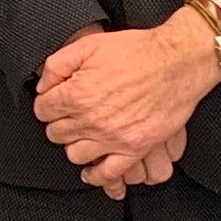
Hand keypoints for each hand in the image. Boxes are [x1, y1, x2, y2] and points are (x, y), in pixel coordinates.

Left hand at [33, 18, 220, 199]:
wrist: (177, 63)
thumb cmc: (138, 52)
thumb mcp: (90, 44)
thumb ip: (58, 64)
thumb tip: (43, 84)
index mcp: (77, 94)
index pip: (43, 110)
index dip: (48, 103)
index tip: (55, 101)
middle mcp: (91, 120)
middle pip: (56, 134)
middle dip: (59, 123)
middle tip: (71, 115)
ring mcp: (113, 138)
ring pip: (75, 155)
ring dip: (75, 145)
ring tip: (83, 135)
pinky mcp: (134, 149)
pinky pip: (107, 173)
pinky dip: (96, 175)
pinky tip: (93, 169)